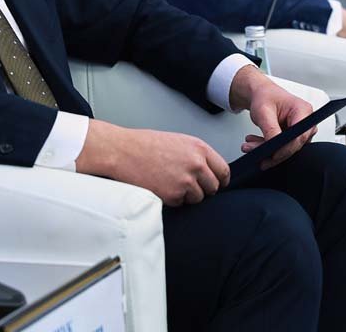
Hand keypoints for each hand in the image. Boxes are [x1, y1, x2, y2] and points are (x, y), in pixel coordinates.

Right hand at [75, 120, 228, 206]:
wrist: (123, 151)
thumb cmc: (146, 145)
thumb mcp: (179, 142)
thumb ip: (197, 156)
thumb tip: (208, 171)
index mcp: (199, 148)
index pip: (223, 170)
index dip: (220, 179)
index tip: (217, 183)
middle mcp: (196, 164)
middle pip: (213, 187)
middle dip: (203, 189)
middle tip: (188, 185)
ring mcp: (185, 181)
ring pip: (198, 198)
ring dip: (187, 195)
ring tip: (170, 182)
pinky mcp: (173, 195)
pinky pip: (181, 203)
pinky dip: (172, 199)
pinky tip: (161, 186)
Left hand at [231, 65, 316, 169]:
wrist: (262, 94)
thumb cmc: (265, 96)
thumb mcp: (263, 112)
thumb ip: (270, 130)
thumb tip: (274, 147)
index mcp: (303, 110)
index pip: (299, 136)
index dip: (286, 149)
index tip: (271, 155)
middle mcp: (305, 121)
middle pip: (293, 145)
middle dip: (272, 150)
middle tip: (252, 149)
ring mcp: (300, 130)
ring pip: (286, 148)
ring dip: (267, 149)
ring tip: (250, 145)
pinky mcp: (294, 136)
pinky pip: (282, 147)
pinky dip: (268, 147)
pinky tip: (256, 143)